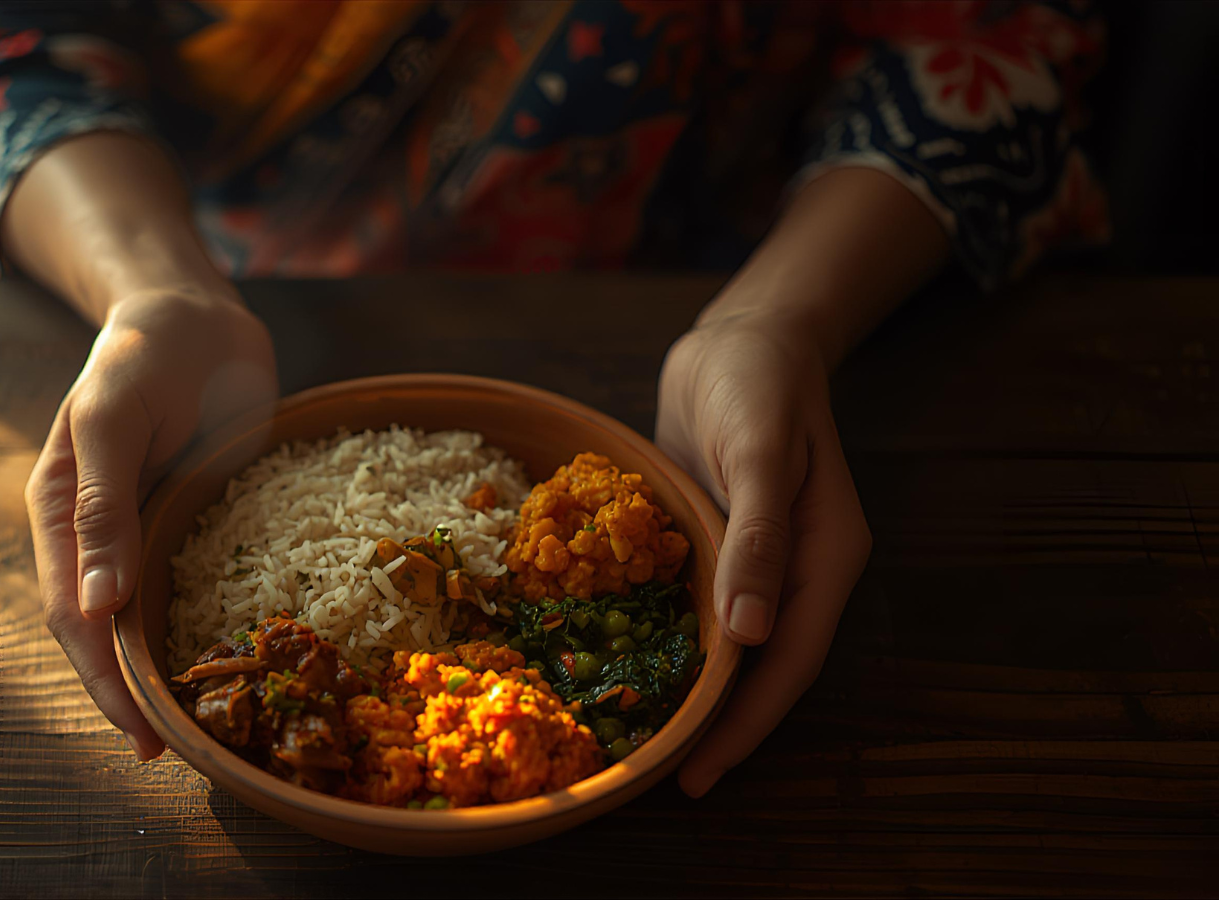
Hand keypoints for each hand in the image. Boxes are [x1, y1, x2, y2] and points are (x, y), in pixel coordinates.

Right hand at [25, 292, 276, 758]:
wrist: (198, 314)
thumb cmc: (147, 353)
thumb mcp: (116, 418)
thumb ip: (104, 505)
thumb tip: (95, 606)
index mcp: (59, 511)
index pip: (71, 617)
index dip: (101, 680)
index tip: (141, 735)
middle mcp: (94, 532)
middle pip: (102, 631)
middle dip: (129, 694)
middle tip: (173, 752)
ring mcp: (141, 529)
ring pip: (141, 616)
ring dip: (161, 670)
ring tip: (202, 725)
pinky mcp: (186, 520)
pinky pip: (185, 585)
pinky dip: (196, 625)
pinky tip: (231, 658)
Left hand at [655, 310, 871, 795]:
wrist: (742, 334)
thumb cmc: (757, 382)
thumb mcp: (757, 451)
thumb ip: (758, 539)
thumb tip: (751, 636)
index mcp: (826, 559)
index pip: (788, 662)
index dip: (747, 723)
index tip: (702, 773)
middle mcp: (793, 570)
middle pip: (760, 667)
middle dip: (718, 723)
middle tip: (662, 777)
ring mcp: (753, 558)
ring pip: (726, 642)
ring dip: (691, 687)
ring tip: (640, 736)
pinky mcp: (715, 540)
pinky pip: (695, 602)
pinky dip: (667, 636)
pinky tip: (623, 662)